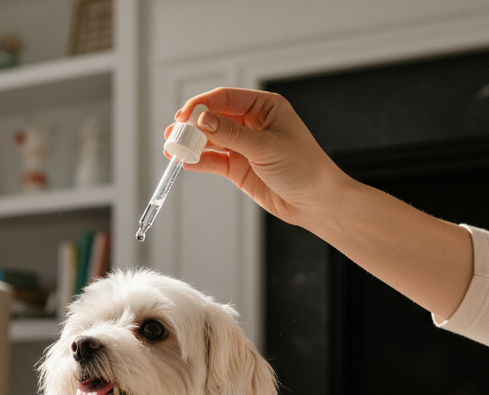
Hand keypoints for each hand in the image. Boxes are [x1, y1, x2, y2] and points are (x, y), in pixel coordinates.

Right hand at [165, 88, 345, 226]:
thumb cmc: (304, 168)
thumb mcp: (266, 147)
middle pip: (214, 118)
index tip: (185, 116)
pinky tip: (186, 163)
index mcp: (265, 107)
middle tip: (174, 134)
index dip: (202, 105)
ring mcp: (244, 146)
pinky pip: (214, 161)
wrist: (316, 202)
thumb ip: (232, 134)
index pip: (225, 98)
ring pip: (210, 140)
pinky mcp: (238, 167)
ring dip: (192, 145)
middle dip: (192, 126)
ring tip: (173, 149)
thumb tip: (203, 121)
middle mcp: (252, 123)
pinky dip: (199, 162)